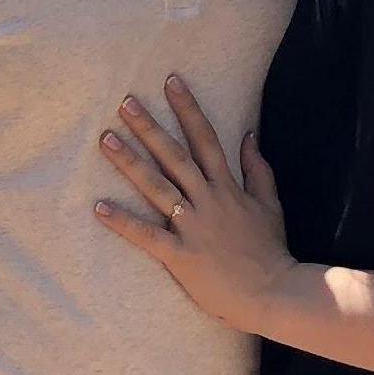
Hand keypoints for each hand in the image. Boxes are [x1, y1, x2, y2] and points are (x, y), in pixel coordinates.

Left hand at [92, 74, 297, 332]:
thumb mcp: (270, 204)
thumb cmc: (270, 251)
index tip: (171, 82)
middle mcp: (207, 200)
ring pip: (157, 187)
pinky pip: (147, 235)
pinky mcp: (180, 255)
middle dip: (149, 127)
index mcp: (227, 187)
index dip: (187, 108)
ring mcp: (193, 227)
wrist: (275, 293)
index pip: (205, 138)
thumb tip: (249, 135)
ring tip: (105, 140)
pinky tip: (98, 207)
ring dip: (130, 163)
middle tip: (125, 102)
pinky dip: (122, 222)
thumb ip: (257, 169)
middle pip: (175, 156)